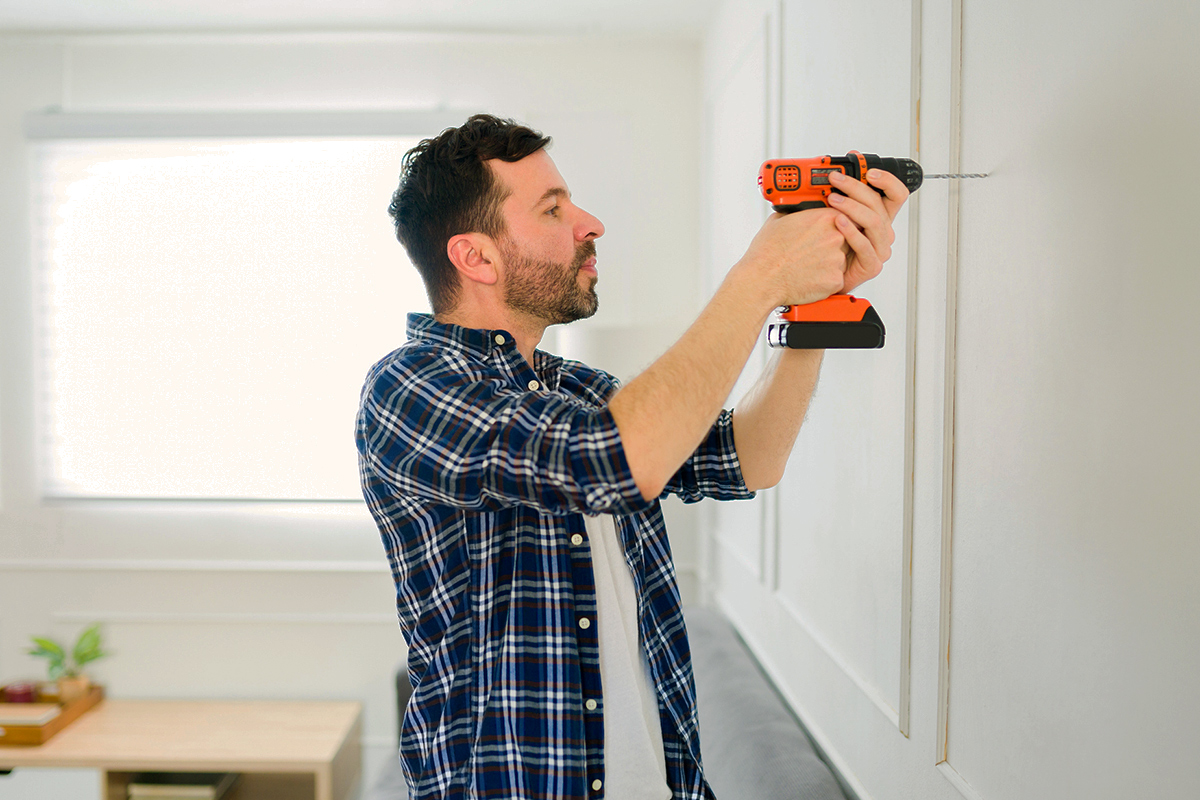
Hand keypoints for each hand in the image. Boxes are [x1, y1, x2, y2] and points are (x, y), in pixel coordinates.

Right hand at [738, 206, 848, 308]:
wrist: (762, 279)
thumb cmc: (767, 253)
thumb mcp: (778, 221)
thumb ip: (796, 212)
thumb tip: (796, 209)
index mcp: (824, 218)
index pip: (843, 217)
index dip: (834, 226)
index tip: (826, 231)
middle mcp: (835, 236)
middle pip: (844, 239)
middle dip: (830, 246)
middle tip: (811, 252)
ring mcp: (837, 259)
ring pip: (839, 260)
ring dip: (827, 264)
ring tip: (805, 266)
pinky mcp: (836, 279)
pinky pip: (835, 278)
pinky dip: (824, 280)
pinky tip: (807, 278)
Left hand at [825, 168, 909, 292]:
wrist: (824, 277)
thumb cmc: (831, 247)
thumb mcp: (836, 215)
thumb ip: (841, 196)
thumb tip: (837, 170)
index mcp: (881, 217)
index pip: (896, 194)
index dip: (887, 180)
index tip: (869, 171)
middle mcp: (884, 232)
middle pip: (880, 203)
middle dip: (856, 186)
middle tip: (836, 179)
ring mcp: (880, 249)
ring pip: (874, 221)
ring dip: (852, 206)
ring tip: (832, 198)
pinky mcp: (872, 265)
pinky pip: (865, 245)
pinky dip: (851, 231)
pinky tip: (837, 222)